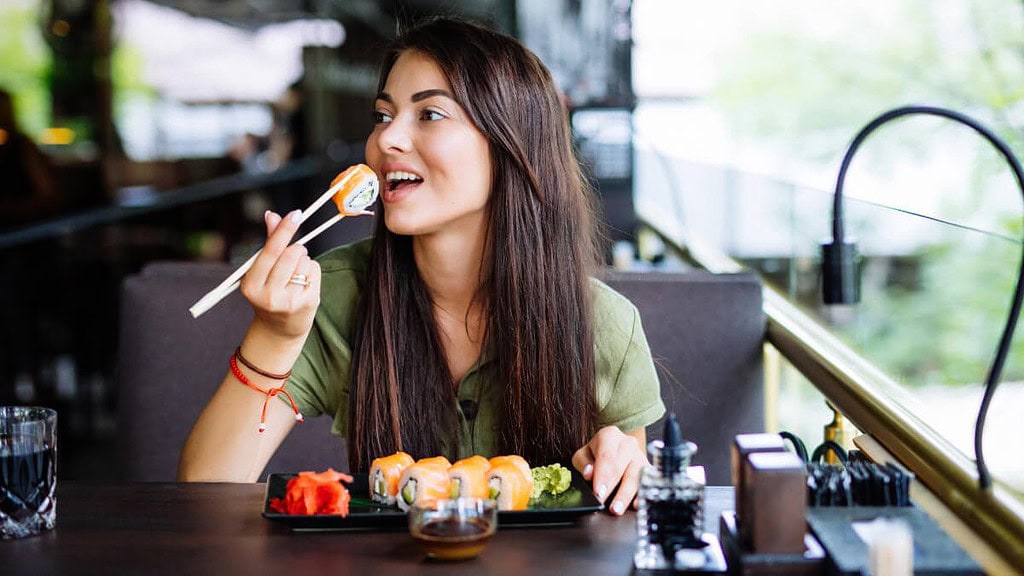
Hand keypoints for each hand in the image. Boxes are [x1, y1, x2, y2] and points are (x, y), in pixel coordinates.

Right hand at [239, 210, 320, 339]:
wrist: (279, 331)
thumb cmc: (270, 296)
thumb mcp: (262, 272)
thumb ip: (269, 243)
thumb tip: (271, 215)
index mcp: (251, 285)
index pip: (270, 251)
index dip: (283, 231)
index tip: (296, 214)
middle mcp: (268, 295)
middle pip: (291, 254)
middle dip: (295, 248)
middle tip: (294, 254)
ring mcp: (289, 301)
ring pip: (305, 261)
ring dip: (303, 261)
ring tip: (295, 275)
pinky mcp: (307, 303)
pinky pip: (314, 271)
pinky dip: (312, 271)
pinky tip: (304, 284)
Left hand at [572, 426, 647, 515]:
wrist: (615, 448)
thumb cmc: (597, 453)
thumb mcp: (584, 454)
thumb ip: (584, 463)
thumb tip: (589, 473)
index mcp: (610, 436)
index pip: (607, 457)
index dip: (603, 477)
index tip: (598, 493)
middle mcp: (628, 444)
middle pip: (622, 468)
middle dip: (613, 488)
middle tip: (606, 504)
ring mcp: (640, 456)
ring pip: (636, 477)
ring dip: (626, 495)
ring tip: (617, 509)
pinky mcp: (649, 469)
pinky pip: (648, 482)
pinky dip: (641, 495)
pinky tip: (635, 504)